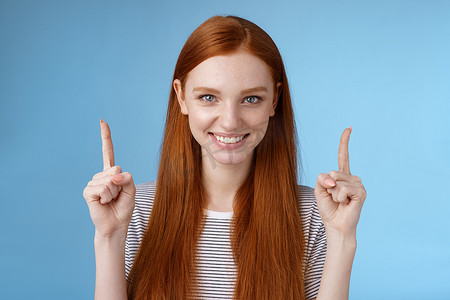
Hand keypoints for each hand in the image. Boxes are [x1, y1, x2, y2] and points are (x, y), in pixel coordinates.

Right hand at [83, 119, 135, 236]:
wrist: (115, 225)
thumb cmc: (123, 208)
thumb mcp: (131, 190)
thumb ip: (127, 178)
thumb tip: (114, 175)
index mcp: (112, 173)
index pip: (108, 152)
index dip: (105, 137)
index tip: (102, 121)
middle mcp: (101, 176)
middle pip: (117, 169)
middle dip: (122, 184)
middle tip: (117, 196)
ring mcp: (93, 182)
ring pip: (111, 180)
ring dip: (115, 193)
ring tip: (111, 201)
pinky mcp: (88, 191)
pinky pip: (103, 188)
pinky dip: (107, 197)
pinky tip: (104, 203)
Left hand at [314, 127, 366, 236]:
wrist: (335, 225)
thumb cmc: (328, 209)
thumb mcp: (319, 190)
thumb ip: (322, 179)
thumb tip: (333, 178)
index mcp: (342, 176)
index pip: (343, 156)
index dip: (344, 142)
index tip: (349, 127)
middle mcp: (352, 178)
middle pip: (333, 172)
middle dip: (328, 186)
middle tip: (334, 198)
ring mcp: (358, 184)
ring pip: (337, 181)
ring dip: (333, 194)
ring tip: (340, 202)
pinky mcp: (361, 192)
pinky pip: (342, 189)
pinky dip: (339, 197)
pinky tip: (345, 204)